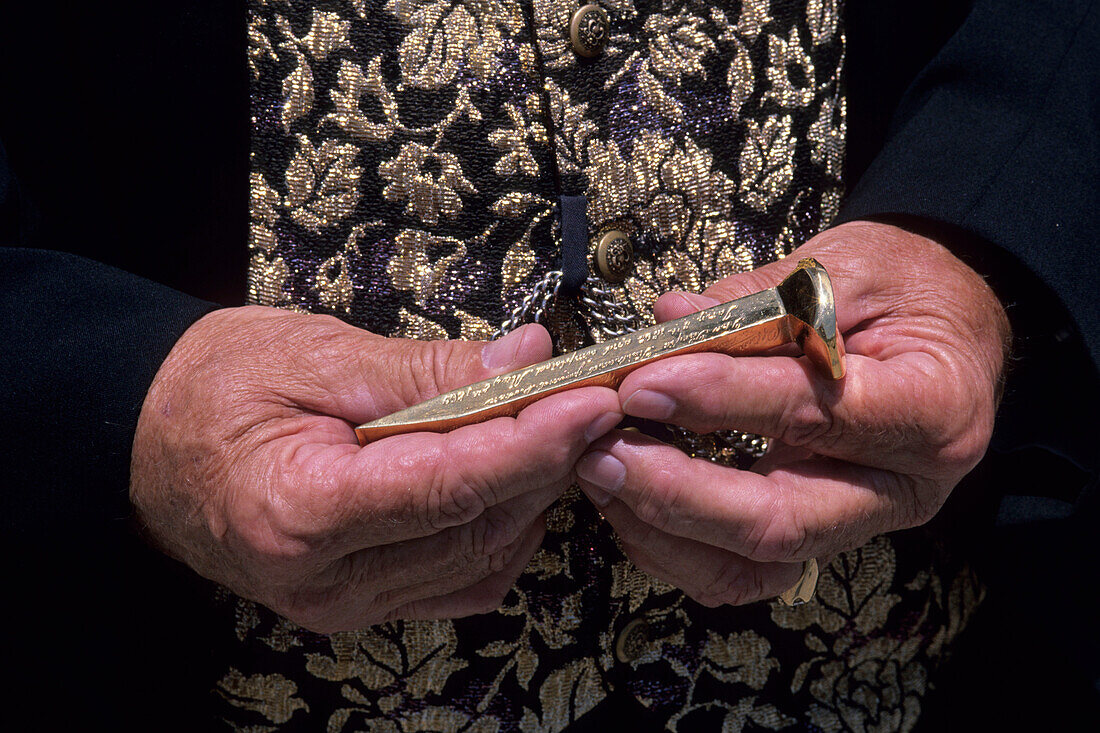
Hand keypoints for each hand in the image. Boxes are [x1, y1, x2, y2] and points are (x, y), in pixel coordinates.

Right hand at [131, 307, 620, 631]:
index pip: (449, 485)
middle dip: (547, 460)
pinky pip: (461, 578)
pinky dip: (501, 526)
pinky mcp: (363, 600)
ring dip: (531, 492)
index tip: (593, 399)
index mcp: (299, 513)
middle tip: (591, 397)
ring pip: (480, 556)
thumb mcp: (313, 356)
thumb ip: (425, 369)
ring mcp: (346, 602)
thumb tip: (525, 359)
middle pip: (476, 524)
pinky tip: (513, 477)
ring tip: (558, 425)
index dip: (534, 441)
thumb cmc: (213, 387)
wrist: (147, 439)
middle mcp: (326, 581)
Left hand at [575, 221, 1010, 606]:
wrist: (946, 322)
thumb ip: (759, 302)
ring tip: (602, 473)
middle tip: (602, 452)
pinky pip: (740, 569)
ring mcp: (860, 522)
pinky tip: (629, 499)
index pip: (816, 414)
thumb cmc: (900, 288)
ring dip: (665, 531)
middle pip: (780, 523)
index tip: (644, 381)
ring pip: (753, 566)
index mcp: (933, 407)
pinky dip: (676, 545)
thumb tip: (670, 321)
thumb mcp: (844, 268)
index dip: (721, 398)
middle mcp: (903, 487)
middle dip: (677, 494)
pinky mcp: (819, 534)